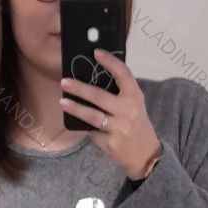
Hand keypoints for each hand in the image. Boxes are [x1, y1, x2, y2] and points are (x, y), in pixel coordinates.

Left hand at [59, 49, 161, 181]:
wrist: (145, 155)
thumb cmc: (137, 125)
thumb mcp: (135, 105)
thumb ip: (121, 93)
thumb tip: (94, 78)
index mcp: (135, 97)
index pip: (123, 74)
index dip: (110, 62)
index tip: (96, 52)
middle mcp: (128, 111)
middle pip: (99, 96)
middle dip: (79, 88)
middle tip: (64, 82)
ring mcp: (119, 128)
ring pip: (92, 116)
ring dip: (75, 108)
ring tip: (62, 101)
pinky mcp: (111, 143)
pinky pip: (93, 132)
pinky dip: (87, 128)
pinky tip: (82, 125)